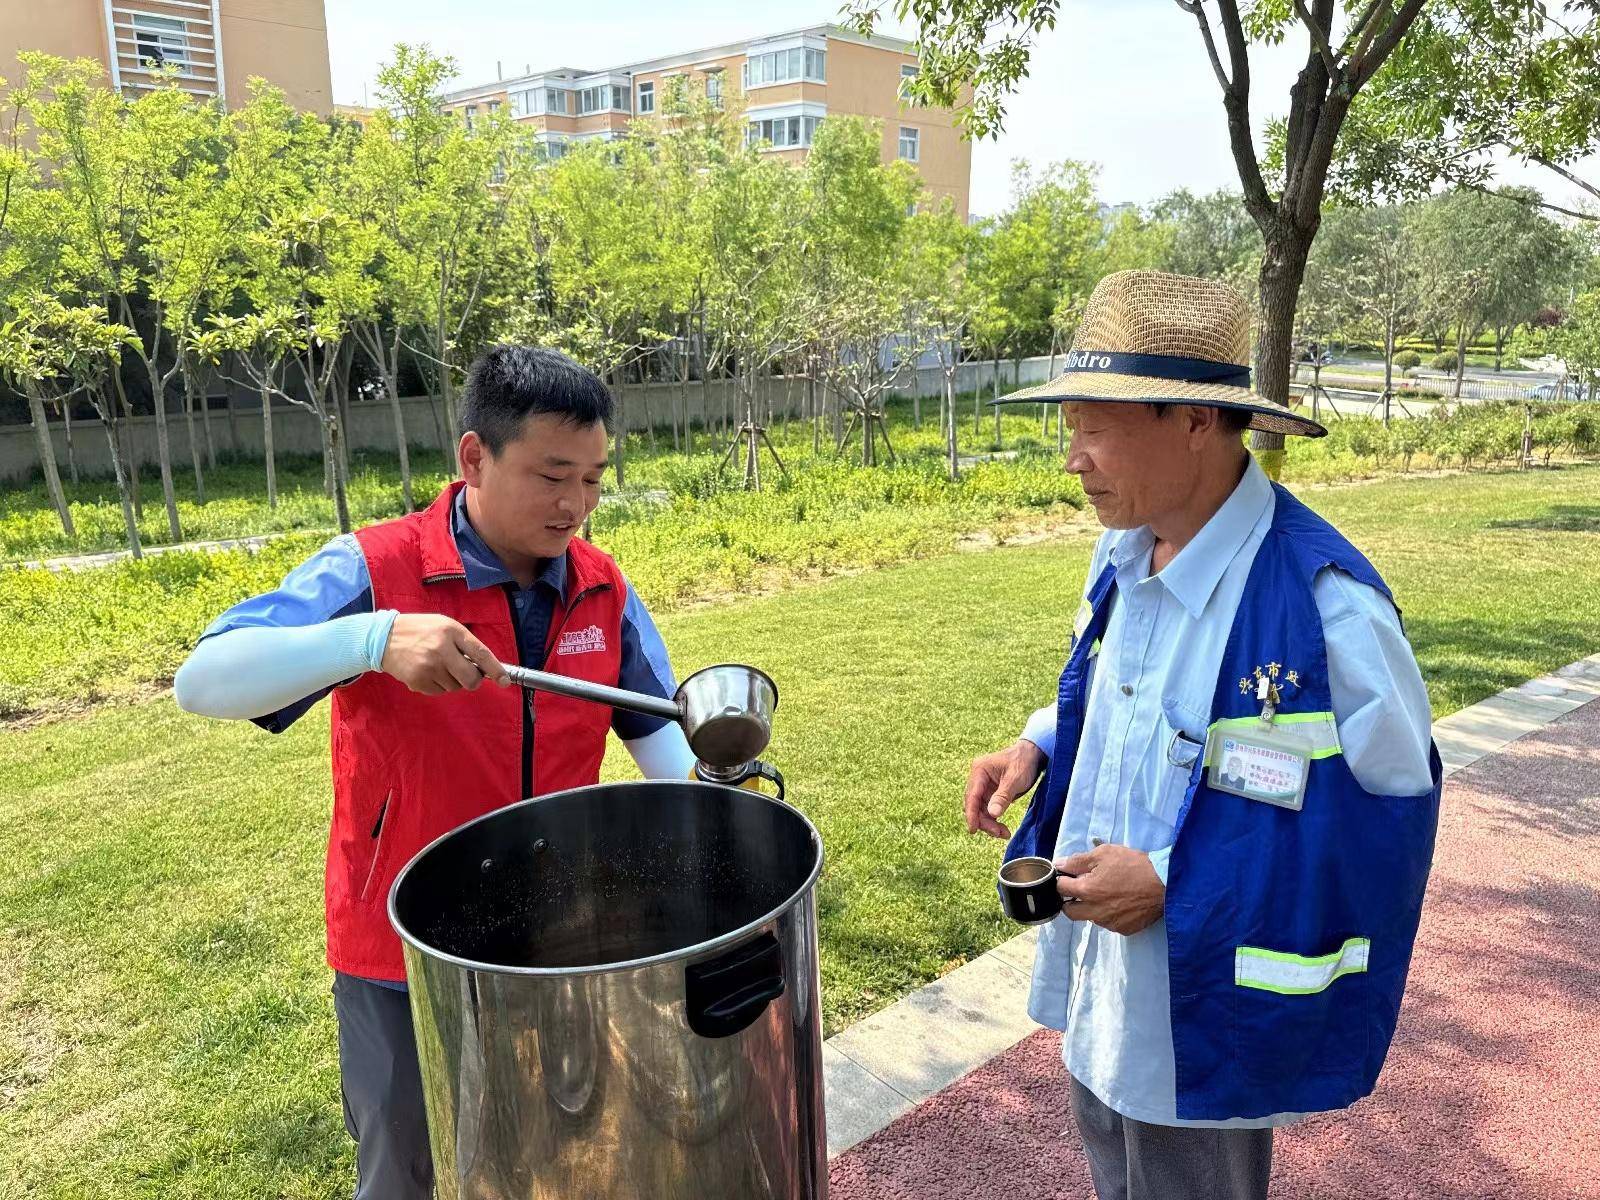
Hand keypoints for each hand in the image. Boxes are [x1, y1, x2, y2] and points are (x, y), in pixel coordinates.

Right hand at [379, 614, 508, 695]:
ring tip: (436, 664)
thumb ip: (465, 643)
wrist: (383, 638)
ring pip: (455, 687)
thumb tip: (485, 667)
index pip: (481, 654)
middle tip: (465, 672)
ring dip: (451, 680)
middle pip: (470, 679)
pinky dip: (437, 685)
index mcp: (451, 632)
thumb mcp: (445, 625)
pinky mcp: (418, 681)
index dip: (496, 670)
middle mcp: (441, 650)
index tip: (505, 681)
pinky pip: (440, 692)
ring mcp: (428, 667)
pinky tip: (426, 671)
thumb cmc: (420, 630)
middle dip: (472, 680)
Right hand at [963, 740, 1046, 838]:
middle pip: (974, 805)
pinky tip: (1002, 829)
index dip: (971, 814)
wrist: (1032, 755)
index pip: (972, 796)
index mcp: (979, 771)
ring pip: (980, 810)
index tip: (973, 829)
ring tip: (1004, 833)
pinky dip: (994, 820)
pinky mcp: (990, 793)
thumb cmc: (1023, 762)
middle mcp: (978, 779)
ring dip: (989, 823)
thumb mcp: (1015, 779)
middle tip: (999, 833)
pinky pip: (987, 810)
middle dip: (984, 821)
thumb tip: (993, 814)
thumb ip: (1003, 796)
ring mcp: (983, 787)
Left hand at [1055, 844, 1164, 935]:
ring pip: (1091, 918)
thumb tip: (1059, 865)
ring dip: (1091, 908)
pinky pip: (1109, 923)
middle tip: (1080, 890)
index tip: (1068, 877)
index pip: (1061, 889)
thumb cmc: (1134, 865)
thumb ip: (1078, 860)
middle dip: (1070, 901)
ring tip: (1106, 894)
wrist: (1165, 883)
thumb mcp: (1104, 853)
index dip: (1062, 880)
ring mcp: (1110, 922)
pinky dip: (1109, 914)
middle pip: (1070, 912)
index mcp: (1087, 891)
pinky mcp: (1124, 929)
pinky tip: (1120, 902)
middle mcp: (1095, 911)